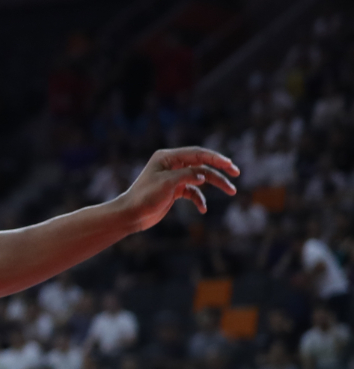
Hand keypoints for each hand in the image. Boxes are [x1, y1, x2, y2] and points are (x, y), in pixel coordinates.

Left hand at [116, 147, 238, 227]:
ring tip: (231, 191)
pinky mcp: (174, 190)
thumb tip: (203, 175)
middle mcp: (171, 165)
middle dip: (219, 169)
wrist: (131, 214)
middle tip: (236, 173)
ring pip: (200, 178)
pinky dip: (199, 199)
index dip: (215, 158)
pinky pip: (193, 192)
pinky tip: (202, 209)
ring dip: (215, 184)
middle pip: (201, 164)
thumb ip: (185, 176)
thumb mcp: (166, 184)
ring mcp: (174, 177)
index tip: (230, 165)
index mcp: (167, 157)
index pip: (196, 154)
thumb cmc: (145, 197)